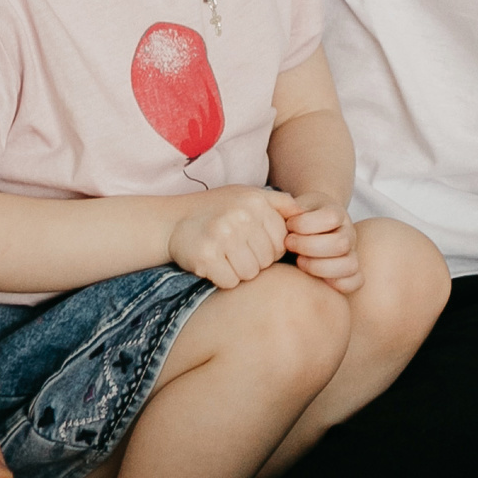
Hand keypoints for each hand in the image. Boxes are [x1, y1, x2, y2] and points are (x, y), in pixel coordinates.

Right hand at [170, 186, 299, 288]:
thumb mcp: (248, 196)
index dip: (268, 249)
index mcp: (256, 201)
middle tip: (234, 250)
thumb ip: (279, 203)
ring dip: (239, 272)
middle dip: (254, 261)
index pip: (282, 242)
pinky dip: (223, 279)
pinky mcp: (206, 256)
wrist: (172, 221)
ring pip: (251, 274)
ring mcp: (223, 235)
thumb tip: (305, 215)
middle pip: (268, 260)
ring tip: (224, 256)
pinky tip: (213, 264)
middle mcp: (241, 215)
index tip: (250, 243)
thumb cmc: (217, 211)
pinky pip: (230, 282)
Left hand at [281, 192, 362, 292]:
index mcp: (336, 213)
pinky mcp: (350, 272)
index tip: (288, 225)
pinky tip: (313, 278)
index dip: (305, 223)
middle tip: (288, 244)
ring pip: (350, 265)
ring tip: (298, 261)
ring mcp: (351, 254)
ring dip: (319, 267)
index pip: (331, 217)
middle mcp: (348, 233)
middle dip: (309, 246)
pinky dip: (337, 283)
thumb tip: (292, 211)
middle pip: (341, 243)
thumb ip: (285, 206)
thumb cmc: (294, 220)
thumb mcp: (289, 207)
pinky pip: (356, 282)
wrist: (304, 230)